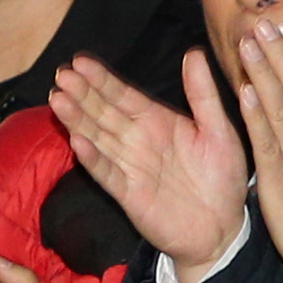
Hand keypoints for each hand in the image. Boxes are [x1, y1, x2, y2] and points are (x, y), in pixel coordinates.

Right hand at [52, 52, 248, 282]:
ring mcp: (129, 166)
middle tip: (62, 74)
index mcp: (156, 121)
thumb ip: (203, 95)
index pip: (123, 95)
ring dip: (77, 120)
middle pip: (103, 112)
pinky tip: (77, 142)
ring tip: (58, 100)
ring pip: (97, 138)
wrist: (224, 229)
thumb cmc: (223, 179)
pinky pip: (108, 174)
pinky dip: (93, 159)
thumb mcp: (220, 131)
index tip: (79, 61)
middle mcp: (137, 140)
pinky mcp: (128, 194)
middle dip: (82, 93)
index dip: (101, 79)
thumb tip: (194, 53)